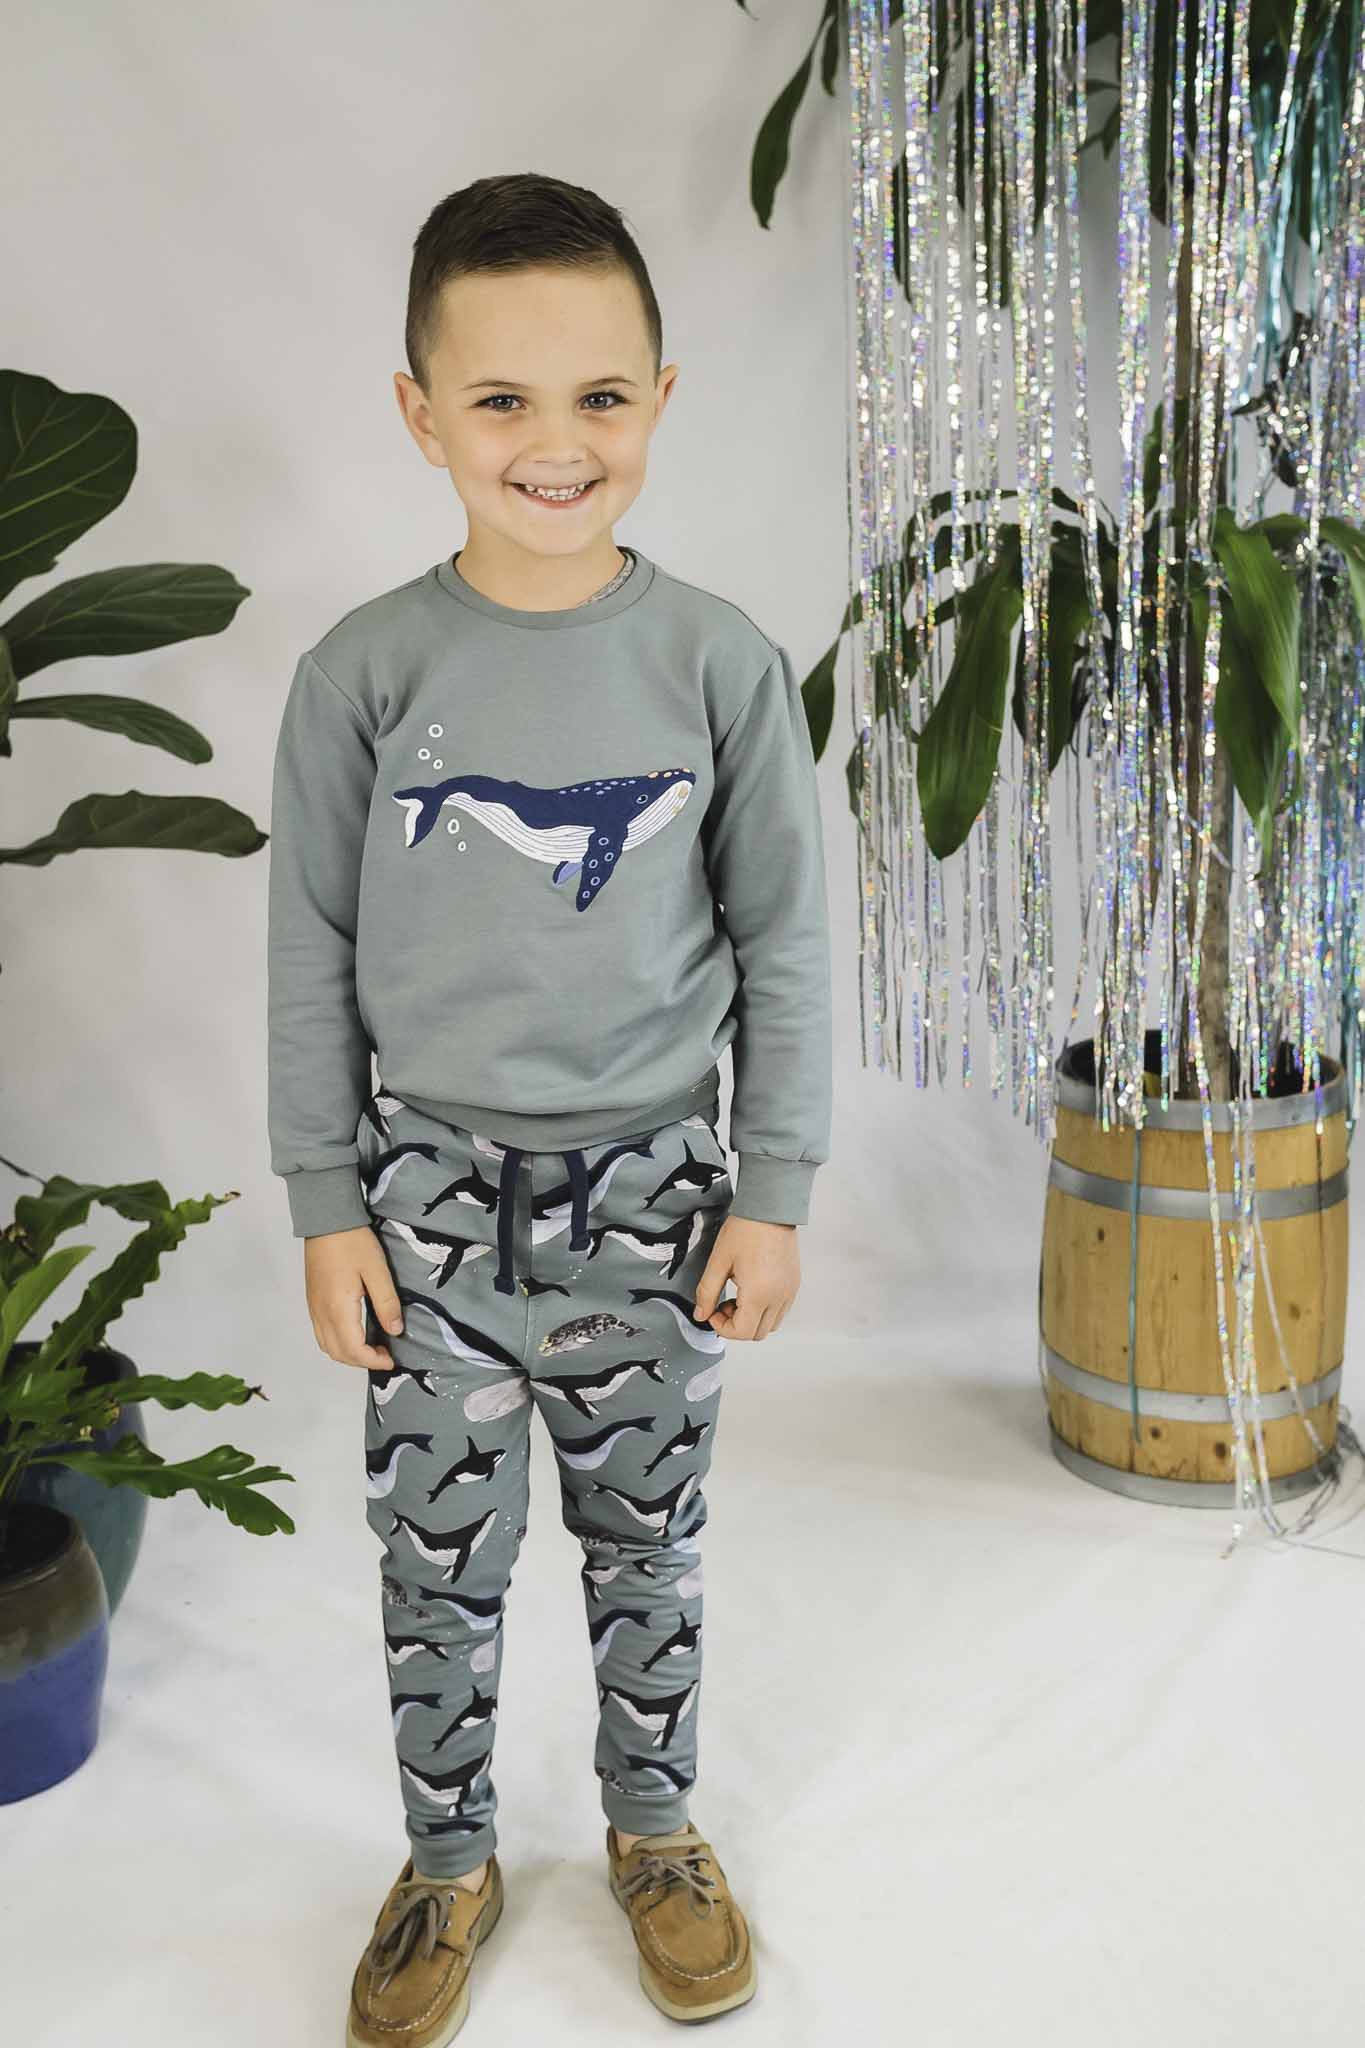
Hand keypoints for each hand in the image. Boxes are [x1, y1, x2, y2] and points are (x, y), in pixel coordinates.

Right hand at [303, 1224, 404, 1372]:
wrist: (326, 1219)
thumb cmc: (352, 1241)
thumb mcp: (377, 1270)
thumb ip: (387, 1303)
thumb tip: (395, 1330)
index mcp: (338, 1309)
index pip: (354, 1350)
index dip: (374, 1361)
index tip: (392, 1359)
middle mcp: (321, 1313)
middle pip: (337, 1353)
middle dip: (361, 1362)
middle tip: (384, 1354)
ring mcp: (314, 1307)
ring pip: (327, 1345)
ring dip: (348, 1354)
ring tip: (371, 1346)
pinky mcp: (313, 1300)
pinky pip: (321, 1333)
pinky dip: (338, 1342)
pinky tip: (355, 1332)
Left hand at [692, 1214, 799, 1339]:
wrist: (770, 1209)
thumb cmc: (746, 1230)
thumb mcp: (719, 1262)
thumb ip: (707, 1292)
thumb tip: (701, 1313)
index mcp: (758, 1294)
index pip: (742, 1332)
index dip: (723, 1327)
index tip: (712, 1312)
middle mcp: (778, 1297)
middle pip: (757, 1333)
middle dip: (736, 1325)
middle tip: (722, 1305)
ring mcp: (789, 1291)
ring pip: (770, 1324)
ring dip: (752, 1319)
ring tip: (738, 1297)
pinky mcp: (793, 1284)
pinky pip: (780, 1310)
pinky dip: (765, 1310)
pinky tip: (752, 1290)